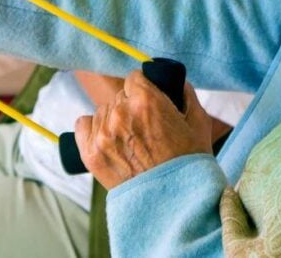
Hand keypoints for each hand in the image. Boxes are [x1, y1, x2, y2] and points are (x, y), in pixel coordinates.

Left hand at [74, 70, 212, 189]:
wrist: (174, 204)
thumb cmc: (189, 164)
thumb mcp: (198, 122)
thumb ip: (185, 94)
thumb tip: (175, 82)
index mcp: (146, 100)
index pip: (134, 77)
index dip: (144, 89)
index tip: (148, 102)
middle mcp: (120, 113)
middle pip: (119, 96)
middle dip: (131, 107)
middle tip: (145, 129)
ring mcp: (102, 133)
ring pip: (103, 111)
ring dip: (114, 120)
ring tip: (131, 142)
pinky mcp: (90, 153)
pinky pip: (82, 124)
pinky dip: (93, 129)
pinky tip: (108, 140)